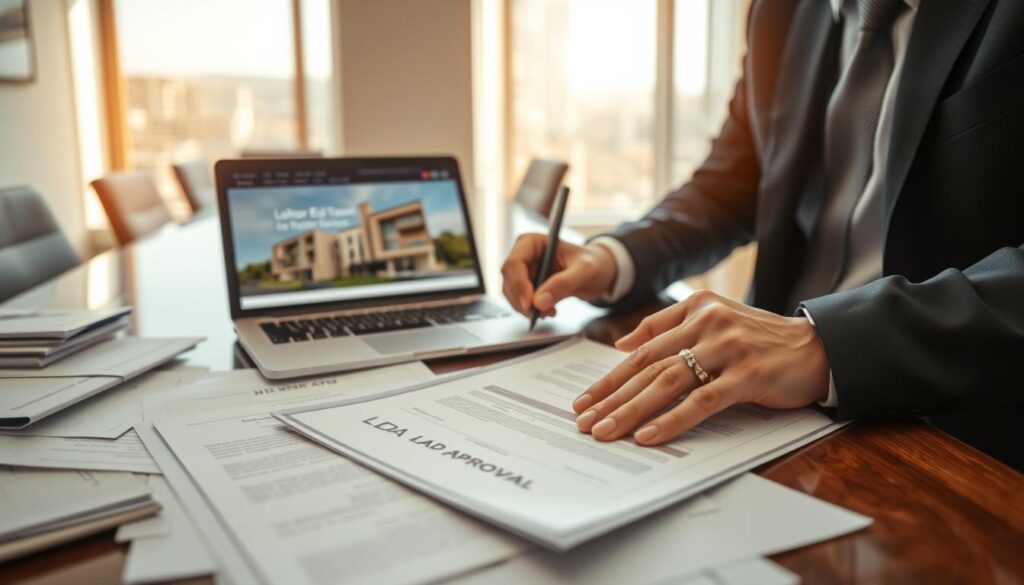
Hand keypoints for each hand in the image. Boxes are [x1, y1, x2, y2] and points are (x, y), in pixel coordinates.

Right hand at [501, 233, 618, 317]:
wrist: (599, 271)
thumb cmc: (593, 263)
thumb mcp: (584, 271)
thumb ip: (563, 284)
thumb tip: (539, 302)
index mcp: (533, 242)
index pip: (514, 263)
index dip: (518, 285)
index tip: (530, 304)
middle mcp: (524, 255)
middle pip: (509, 280)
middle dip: (522, 300)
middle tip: (539, 314)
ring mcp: (525, 271)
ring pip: (512, 293)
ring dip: (526, 308)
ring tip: (550, 312)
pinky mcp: (528, 286)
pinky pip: (520, 301)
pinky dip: (531, 310)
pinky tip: (549, 311)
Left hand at [572, 290, 830, 445]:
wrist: (817, 346)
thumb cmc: (761, 338)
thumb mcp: (714, 319)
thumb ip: (669, 326)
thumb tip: (625, 344)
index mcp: (695, 309)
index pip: (641, 348)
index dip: (609, 377)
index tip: (583, 400)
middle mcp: (707, 324)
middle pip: (647, 366)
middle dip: (610, 397)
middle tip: (583, 421)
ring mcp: (727, 349)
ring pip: (667, 382)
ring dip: (631, 410)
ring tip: (606, 430)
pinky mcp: (747, 375)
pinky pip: (702, 401)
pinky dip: (672, 419)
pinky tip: (649, 434)